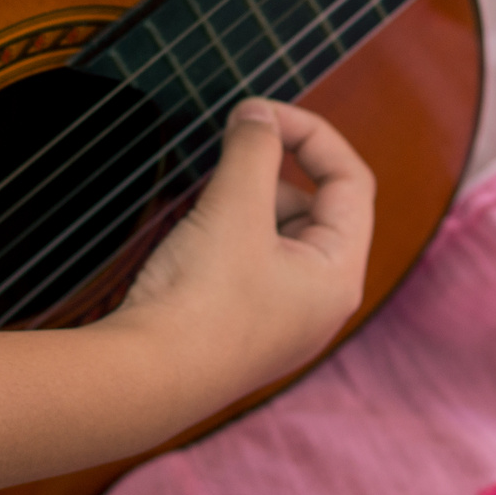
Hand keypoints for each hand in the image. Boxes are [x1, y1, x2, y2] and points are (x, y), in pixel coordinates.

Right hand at [105, 100, 373, 406]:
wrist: (144, 380)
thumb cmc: (201, 300)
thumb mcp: (234, 207)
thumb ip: (254, 149)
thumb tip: (258, 114)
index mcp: (339, 277)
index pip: (351, 182)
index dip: (312, 134)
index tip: (260, 113)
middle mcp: (320, 305)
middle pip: (317, 208)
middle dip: (274, 171)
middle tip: (227, 152)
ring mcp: (282, 322)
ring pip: (280, 235)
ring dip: (248, 203)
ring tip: (207, 202)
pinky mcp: (243, 330)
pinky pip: (252, 263)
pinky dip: (230, 234)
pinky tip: (195, 236)